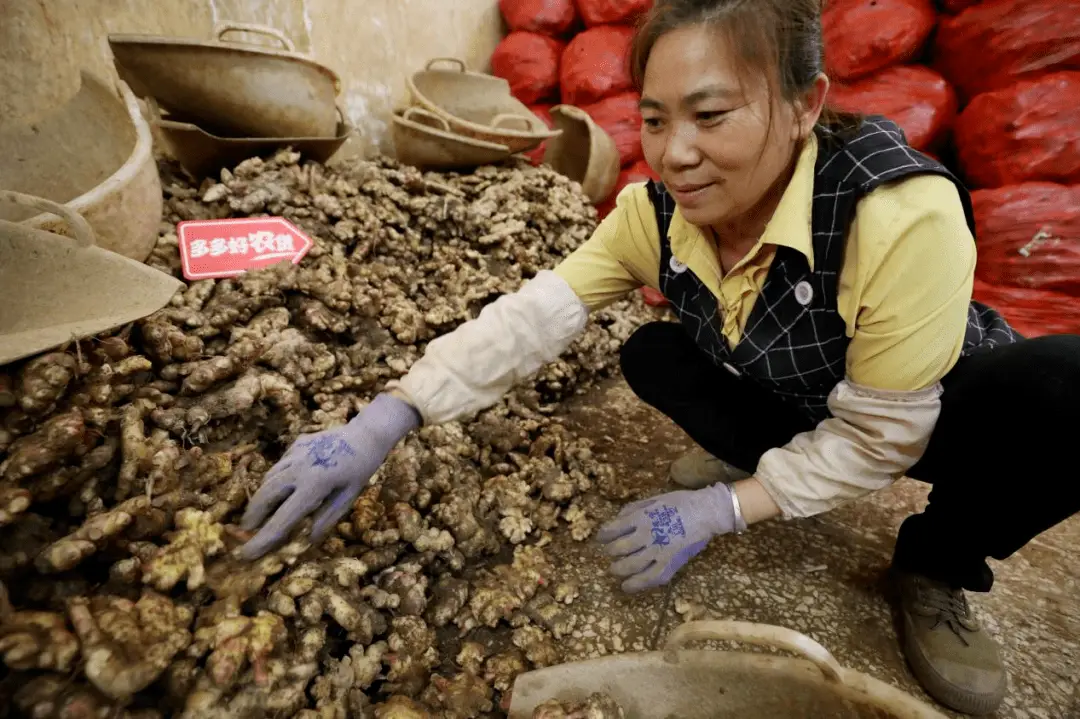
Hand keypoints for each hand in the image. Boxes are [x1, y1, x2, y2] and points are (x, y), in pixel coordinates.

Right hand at [238, 393, 419, 559]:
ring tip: (262, 512)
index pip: (282, 519)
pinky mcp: (296, 443)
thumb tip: (306, 539)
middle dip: (253, 516)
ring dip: (262, 497)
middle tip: (248, 530)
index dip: (263, 539)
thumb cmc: (360, 470)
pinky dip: (277, 478)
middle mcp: (299, 468)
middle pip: (265, 496)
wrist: (366, 434)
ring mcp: (296, 453)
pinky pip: (280, 465)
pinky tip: (286, 485)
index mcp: (314, 485)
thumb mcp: (348, 498)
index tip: (246, 553)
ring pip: (269, 478)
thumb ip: (326, 519)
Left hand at [595, 483, 745, 592]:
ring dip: (618, 570)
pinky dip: (636, 585)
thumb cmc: (680, 502)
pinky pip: (650, 579)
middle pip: (618, 549)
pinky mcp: (670, 565)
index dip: (603, 535)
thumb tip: (617, 519)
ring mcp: (658, 552)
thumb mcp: (654, 499)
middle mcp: (647, 536)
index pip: (613, 530)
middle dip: (610, 552)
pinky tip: (627, 586)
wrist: (706, 513)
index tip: (601, 538)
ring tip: (615, 570)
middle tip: (610, 553)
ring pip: (630, 566)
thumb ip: (633, 509)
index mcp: (641, 518)